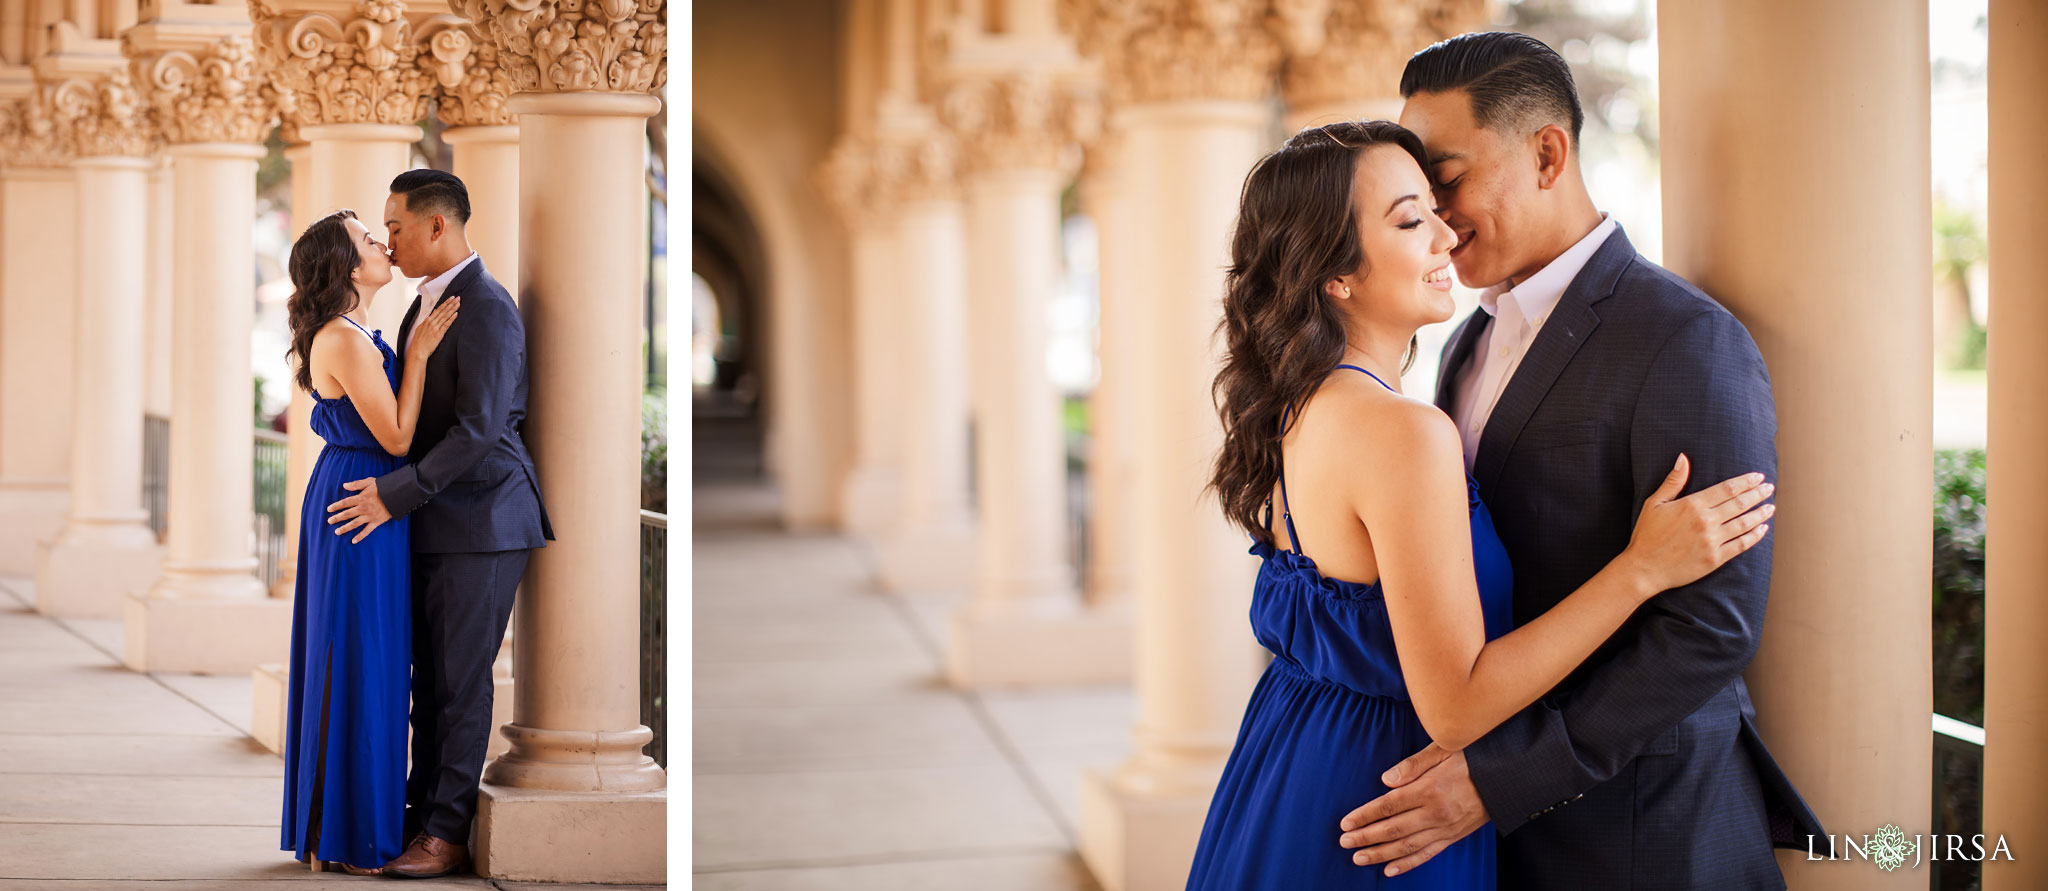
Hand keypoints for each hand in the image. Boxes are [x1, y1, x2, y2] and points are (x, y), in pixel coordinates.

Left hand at [327, 477, 391, 543]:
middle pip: (348, 514)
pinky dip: (360, 536)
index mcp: (361, 498)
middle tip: (329, 521)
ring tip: (337, 532)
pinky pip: (367, 530)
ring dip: (345, 528)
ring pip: (355, 523)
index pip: (345, 503)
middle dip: (337, 518)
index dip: (336, 506)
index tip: (328, 509)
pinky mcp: (376, 522)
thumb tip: (344, 485)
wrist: (398, 495)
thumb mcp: (370, 482)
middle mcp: (363, 508)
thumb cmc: (384, 487)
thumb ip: (356, 484)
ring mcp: (370, 516)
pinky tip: (353, 541)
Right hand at [407, 296, 460, 363]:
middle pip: (443, 310)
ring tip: (458, 303)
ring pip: (445, 316)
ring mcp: (435, 327)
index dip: (445, 303)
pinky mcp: (438, 334)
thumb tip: (433, 314)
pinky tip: (456, 314)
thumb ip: (428, 321)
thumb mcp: (421, 328)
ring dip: (452, 308)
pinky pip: (446, 324)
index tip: (451, 298)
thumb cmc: (419, 342)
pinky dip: (451, 319)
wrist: (417, 351)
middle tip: (457, 297)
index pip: (438, 309)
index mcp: (427, 320)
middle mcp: (431, 322)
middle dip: (451, 303)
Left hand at [1338, 743, 1488, 876]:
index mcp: (1429, 789)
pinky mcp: (1454, 837)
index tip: (1345, 823)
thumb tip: (1386, 779)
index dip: (1364, 816)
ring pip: (1407, 846)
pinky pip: (1428, 854)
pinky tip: (1390, 869)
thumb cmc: (1475, 757)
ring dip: (1380, 854)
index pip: (1387, 806)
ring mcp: (1445, 828)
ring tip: (1359, 859)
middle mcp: (1435, 813)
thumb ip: (1414, 764)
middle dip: (1366, 837)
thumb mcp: (1444, 749)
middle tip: (1344, 843)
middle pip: (1393, 829)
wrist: (1509, 777)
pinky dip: (1408, 864)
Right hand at [1617, 453, 1774, 598]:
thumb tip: (1683, 458)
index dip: (1745, 481)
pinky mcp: (1715, 559)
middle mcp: (1705, 522)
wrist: (1644, 568)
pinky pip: (1741, 545)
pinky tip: (1762, 529)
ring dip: (1760, 514)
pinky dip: (1754, 536)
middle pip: (1740, 504)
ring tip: (1770, 507)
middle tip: (1769, 488)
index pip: (1727, 489)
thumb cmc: (1647, 535)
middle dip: (1757, 494)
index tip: (1758, 477)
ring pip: (1744, 523)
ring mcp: (1712, 541)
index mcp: (1692, 505)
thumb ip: (1673, 481)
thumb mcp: (1654, 503)